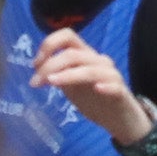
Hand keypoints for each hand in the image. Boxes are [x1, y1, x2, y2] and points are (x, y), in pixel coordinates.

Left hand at [29, 29, 153, 146]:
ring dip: (68, 75)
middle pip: (73, 54)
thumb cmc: (94, 99)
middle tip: (35, 83)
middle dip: (50, 66)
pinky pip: (114, 84)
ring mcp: (111, 76)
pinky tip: (96, 89)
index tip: (35, 64)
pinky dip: (105, 85)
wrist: (120, 119)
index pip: (68, 36)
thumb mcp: (71, 86)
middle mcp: (98, 61)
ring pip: (90, 69)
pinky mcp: (121, 92)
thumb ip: (57, 75)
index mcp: (84, 56)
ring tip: (52, 83)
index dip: (49, 45)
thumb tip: (37, 69)